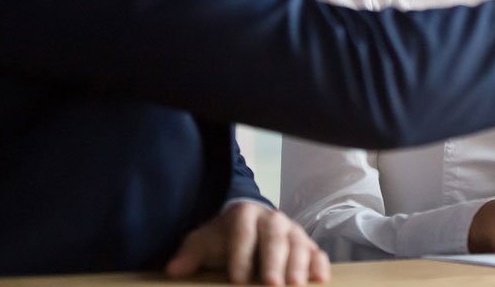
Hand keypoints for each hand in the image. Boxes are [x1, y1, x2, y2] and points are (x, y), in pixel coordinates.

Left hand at [165, 201, 329, 284]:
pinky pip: (316, 251)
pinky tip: (320, 280)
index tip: (238, 279)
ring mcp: (292, 230)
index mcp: (244, 214)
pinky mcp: (306, 243)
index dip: (241, 255)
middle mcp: (271, 218)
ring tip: (296, 285)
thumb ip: (190, 255)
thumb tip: (174, 269)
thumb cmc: (224, 238)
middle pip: (275, 237)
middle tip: (272, 285)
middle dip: (274, 262)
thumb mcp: (203, 242)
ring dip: (298, 265)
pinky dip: (319, 264)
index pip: (243, 232)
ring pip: (298, 243)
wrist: (247, 224)